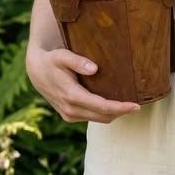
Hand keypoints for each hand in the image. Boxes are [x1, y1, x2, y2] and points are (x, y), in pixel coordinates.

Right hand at [26, 45, 140, 123]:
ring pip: (99, 119)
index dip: (120, 107)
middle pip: (103, 116)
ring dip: (114, 114)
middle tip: (137, 105)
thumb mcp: (62, 56)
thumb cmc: (52, 60)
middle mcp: (70, 109)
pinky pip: (92, 118)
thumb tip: (95, 68)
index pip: (101, 106)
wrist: (37, 72)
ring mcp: (69, 115)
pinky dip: (104, 114)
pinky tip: (113, 105)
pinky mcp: (69, 117)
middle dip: (121, 112)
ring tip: (128, 105)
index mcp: (71, 96)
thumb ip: (77, 61)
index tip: (136, 106)